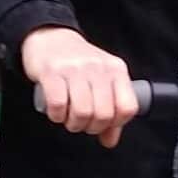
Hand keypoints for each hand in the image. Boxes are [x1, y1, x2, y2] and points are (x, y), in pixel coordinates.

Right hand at [22, 27, 137, 146]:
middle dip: (91, 128)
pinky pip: (58, 104)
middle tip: (83, 123)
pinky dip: (56, 116)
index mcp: (116, 70)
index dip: (116, 124)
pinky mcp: (51, 72)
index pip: (127, 107)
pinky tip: (56, 112)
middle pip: (104, 114)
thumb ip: (110, 110)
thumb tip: (110, 141)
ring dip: (74, 124)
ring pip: (82, 112)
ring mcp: (75, 69)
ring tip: (69, 118)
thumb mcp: (101, 81)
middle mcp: (98, 68)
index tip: (104, 124)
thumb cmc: (78, 64)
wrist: (49, 37)